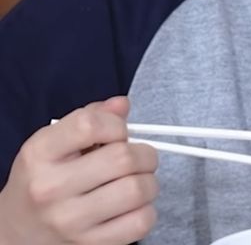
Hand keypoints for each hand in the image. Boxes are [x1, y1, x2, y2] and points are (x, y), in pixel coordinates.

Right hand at [0, 97, 158, 244]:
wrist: (15, 231)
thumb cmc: (43, 178)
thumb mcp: (54, 141)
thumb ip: (91, 116)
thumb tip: (122, 105)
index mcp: (41, 154)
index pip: (90, 124)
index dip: (116, 124)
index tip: (119, 132)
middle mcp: (51, 188)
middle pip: (123, 158)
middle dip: (144, 153)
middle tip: (139, 157)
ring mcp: (69, 221)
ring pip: (137, 190)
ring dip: (149, 181)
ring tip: (138, 180)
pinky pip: (140, 222)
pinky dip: (147, 211)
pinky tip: (134, 206)